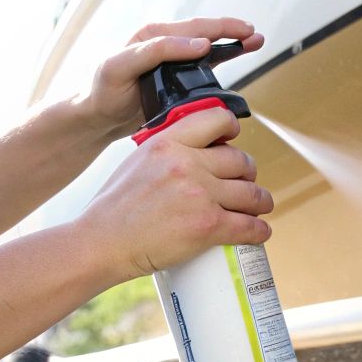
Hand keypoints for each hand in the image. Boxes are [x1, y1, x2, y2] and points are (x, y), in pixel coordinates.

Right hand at [74, 105, 274, 281]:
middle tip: (246, 182)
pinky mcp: (208, 225)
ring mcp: (200, 194)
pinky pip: (248, 225)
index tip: (235, 138)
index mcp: (168, 142)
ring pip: (251, 193)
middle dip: (248, 173)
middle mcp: (187, 163)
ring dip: (261, 201)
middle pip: (239, 160)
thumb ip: (167, 152)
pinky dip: (259, 230)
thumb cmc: (113, 208)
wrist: (101, 242)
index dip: (232, 128)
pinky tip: (260, 232)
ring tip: (260, 206)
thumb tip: (194, 153)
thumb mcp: (137, 161)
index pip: (215, 119)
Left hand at [76, 18, 264, 140]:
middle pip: (205, 32)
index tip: (238, 36)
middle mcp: (164, 43)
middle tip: (254, 33)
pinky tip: (240, 54)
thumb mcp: (120, 67)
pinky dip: (224, 55)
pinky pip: (206, 62)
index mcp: (152, 36)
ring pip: (209, 45)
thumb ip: (155, 51)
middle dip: (231, 31)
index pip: (191, 28)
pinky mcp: (177, 75)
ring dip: (232, 42)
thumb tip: (198, 44)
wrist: (98, 116)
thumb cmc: (104, 90)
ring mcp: (172, 59)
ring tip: (256, 40)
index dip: (217, 30)